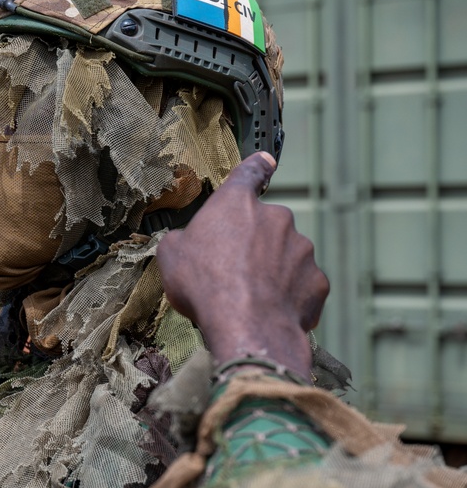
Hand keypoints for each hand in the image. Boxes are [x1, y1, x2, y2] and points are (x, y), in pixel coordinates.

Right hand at [156, 153, 327, 377]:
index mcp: (237, 204)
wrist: (246, 326)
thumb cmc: (205, 285)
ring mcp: (301, 249)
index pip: (249, 174)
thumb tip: (185, 243)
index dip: (256, 167)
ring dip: (272, 271)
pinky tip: (268, 311)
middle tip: (232, 270)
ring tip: (248, 297)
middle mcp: (275, 218)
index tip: (267, 161)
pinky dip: (288, 295)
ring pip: (286, 256)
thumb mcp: (171, 256)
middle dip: (253, 244)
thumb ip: (182, 240)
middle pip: (265, 225)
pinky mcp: (316, 280)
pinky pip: (301, 284)